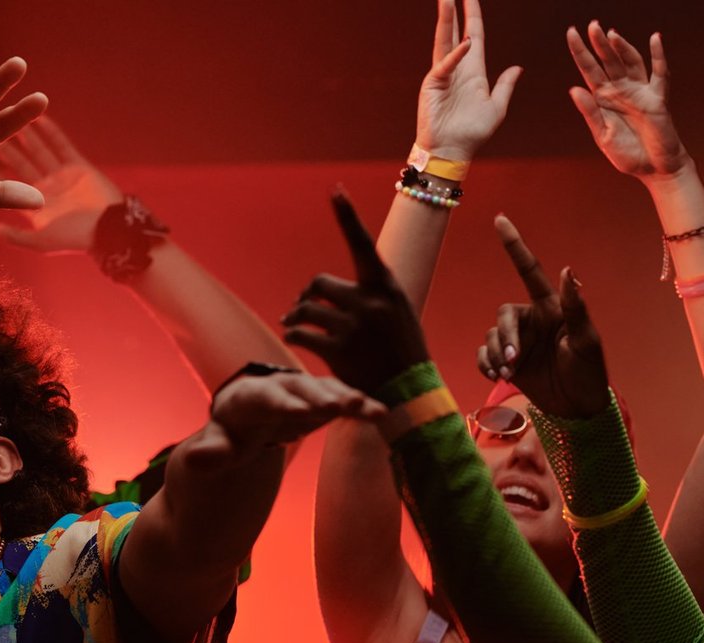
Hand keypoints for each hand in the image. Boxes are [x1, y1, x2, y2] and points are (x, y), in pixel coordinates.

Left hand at [0, 116, 121, 252]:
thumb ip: (14, 235)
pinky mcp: (79, 166)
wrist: (111, 231)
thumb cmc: (75, 240)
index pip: (6, 183)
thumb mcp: (40, 241)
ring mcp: (62, 176)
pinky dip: (51, 132)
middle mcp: (45, 188)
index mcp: (33, 204)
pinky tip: (38, 117)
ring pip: (39, 151)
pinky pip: (62, 146)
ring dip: (25, 134)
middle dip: (4, 147)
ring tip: (9, 114)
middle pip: (20, 163)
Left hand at [203, 369, 384, 455]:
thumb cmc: (231, 435)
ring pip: (325, 390)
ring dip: (346, 398)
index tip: (299, 413)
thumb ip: (211, 453)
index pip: (264, 397)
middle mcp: (278, 386)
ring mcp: (302, 390)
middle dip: (320, 396)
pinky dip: (359, 406)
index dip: (281, 403)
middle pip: (300, 388)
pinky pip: (341, 399)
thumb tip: (194, 461)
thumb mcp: (219, 445)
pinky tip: (381, 414)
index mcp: (248, 396)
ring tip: (369, 409)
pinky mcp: (321, 398)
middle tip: (341, 405)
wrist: (249, 419)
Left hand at [281, 191, 430, 393]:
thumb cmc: (400, 349)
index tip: (335, 190)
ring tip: (296, 324)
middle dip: (307, 295)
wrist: (409, 391)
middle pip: (318, 283)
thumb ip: (367, 294)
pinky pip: (302, 333)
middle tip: (302, 308)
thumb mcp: (396, 311)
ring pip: (306, 308)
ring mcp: (353, 326)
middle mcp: (369, 301)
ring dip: (296, 316)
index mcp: (385, 286)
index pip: (362, 244)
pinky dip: (294, 335)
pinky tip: (296, 338)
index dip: (347, 217)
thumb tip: (320, 291)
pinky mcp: (338, 350)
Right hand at [415, 0, 521, 161]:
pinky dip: (455, 54)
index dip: (473, 15)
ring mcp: (442, 75)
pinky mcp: (432, 85)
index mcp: (473, 71)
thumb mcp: (497, 107)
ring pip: (444, 40)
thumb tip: (517, 67)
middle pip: (455, 31)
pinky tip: (465, 42)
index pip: (474, 35)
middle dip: (455, 10)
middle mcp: (456, 68)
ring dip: (446, 20)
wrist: (452, 152)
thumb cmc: (473, 134)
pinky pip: (445, 64)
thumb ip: (505, 85)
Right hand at [477, 216, 610, 418]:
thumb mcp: (586, 340)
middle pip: (503, 315)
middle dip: (504, 337)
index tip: (500, 219)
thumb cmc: (588, 371)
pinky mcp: (505, 362)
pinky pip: (483, 355)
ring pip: (491, 337)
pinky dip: (485, 364)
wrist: (576, 407)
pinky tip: (497, 376)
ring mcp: (517, 341)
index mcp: (550, 308)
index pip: (529, 270)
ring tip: (508, 373)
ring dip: (496, 355)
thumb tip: (569, 271)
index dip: (514, 245)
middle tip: (513, 361)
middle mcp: (531, 320)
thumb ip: (575, 307)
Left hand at [567, 23, 688, 181]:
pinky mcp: (657, 98)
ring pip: (630, 62)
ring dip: (622, 47)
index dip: (580, 52)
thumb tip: (573, 88)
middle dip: (599, 44)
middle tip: (592, 25)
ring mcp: (639, 92)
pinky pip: (659, 73)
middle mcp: (620, 91)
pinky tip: (655, 38)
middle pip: (608, 62)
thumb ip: (590, 113)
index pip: (588, 70)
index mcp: (602, 99)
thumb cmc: (627, 154)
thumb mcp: (603, 136)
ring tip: (611, 33)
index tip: (571, 33)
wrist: (653, 168)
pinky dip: (658, 55)